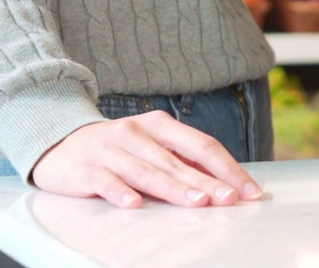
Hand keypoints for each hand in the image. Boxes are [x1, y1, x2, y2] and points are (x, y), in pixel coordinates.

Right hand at [31, 111, 263, 208]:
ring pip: (147, 171)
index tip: (248, 190)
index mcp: (160, 125)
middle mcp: (136, 133)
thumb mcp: (153, 146)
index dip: (227, 167)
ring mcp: (109, 150)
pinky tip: (134, 204)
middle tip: (229, 199)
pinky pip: (104, 181)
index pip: (202, 145)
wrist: (59, 142)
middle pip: (178, 161)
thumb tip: (225, 183)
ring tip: (197, 201)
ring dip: (174, 188)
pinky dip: (120, 192)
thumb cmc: (119, 149)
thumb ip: (183, 161)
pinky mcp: (83, 169)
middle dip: (206, 181)